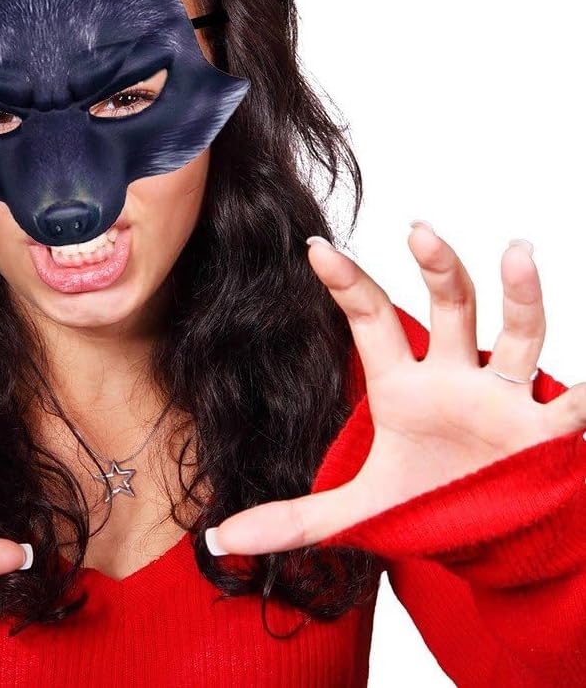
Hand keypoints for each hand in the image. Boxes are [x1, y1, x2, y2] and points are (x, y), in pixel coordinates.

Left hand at [207, 222, 585, 555]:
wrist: (491, 535)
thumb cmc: (427, 501)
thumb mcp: (359, 511)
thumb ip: (293, 520)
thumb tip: (220, 539)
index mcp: (403, 386)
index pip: (372, 320)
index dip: (347, 284)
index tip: (316, 248)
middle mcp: (454, 379)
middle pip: (450, 309)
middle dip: (438, 269)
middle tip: (418, 231)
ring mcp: (504, 400)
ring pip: (517, 336)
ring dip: (521, 297)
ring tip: (517, 252)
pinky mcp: (546, 435)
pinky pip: (574, 408)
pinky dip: (585, 396)